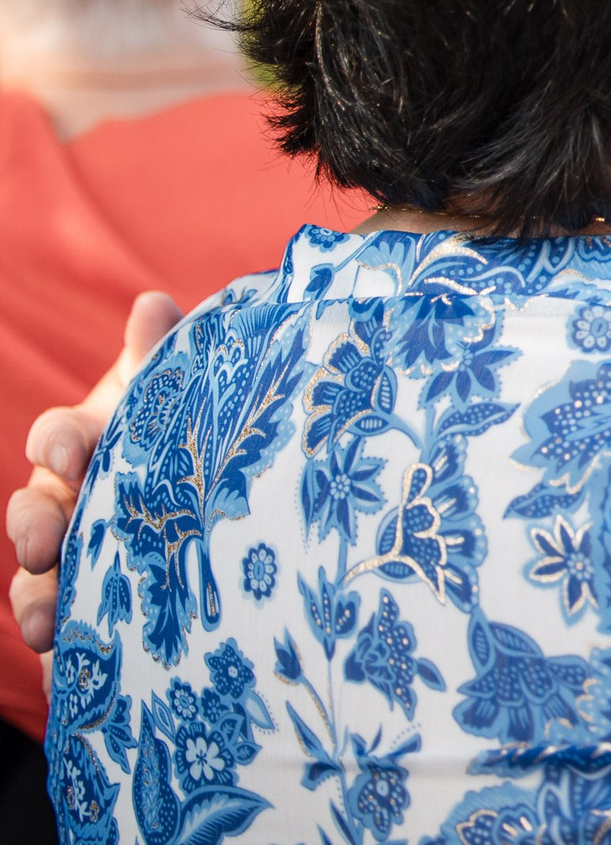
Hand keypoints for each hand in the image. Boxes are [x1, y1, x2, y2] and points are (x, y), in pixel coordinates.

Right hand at [8, 291, 180, 654]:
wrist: (210, 466)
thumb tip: (151, 307)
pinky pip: (69, 620)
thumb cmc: (183, 415)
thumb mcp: (178, 384)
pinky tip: (71, 672)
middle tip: (41, 548)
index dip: (58, 440)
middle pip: (31, 512)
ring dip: (36, 600)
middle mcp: (65, 494)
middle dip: (31, 530)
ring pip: (37, 576)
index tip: (70, 448)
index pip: (56, 436)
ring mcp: (74, 547)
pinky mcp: (93, 592)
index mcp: (82, 437)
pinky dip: (65, 644)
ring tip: (46, 628)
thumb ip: (163, 352)